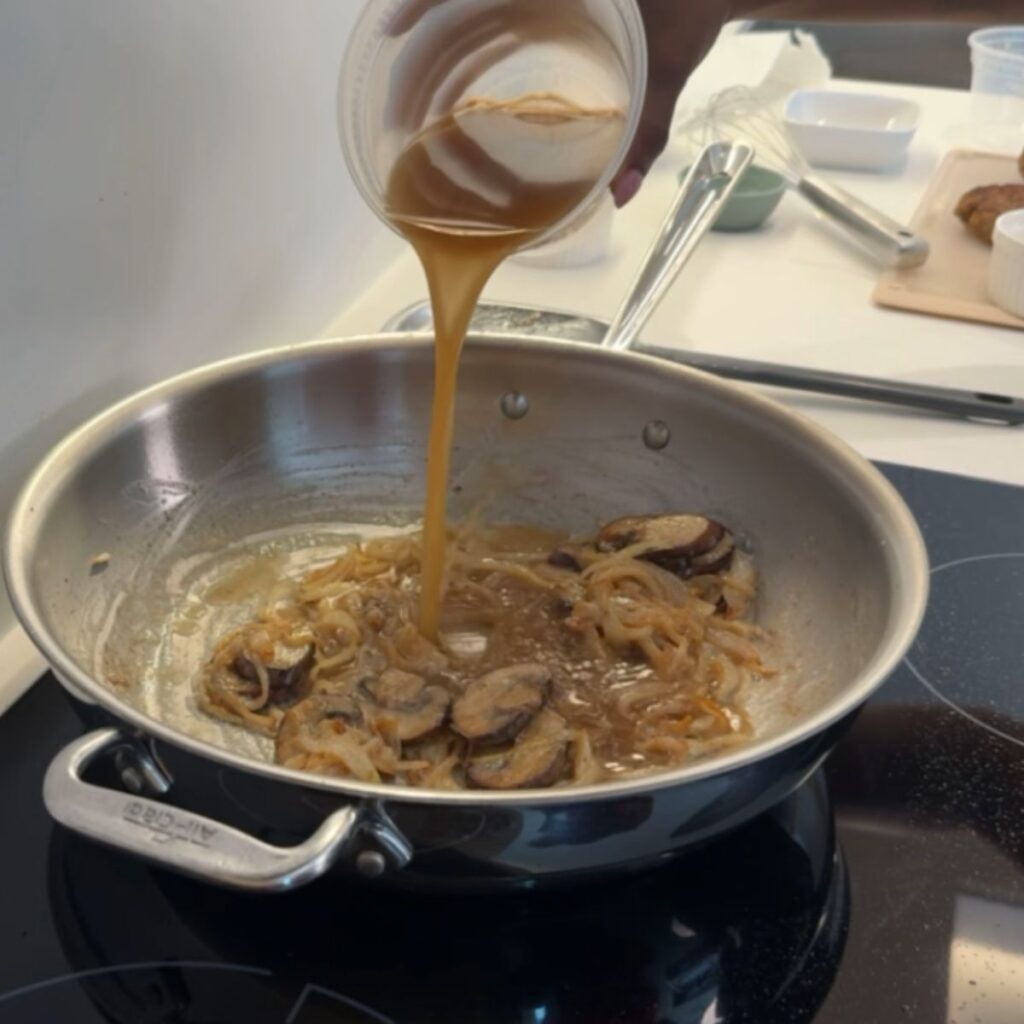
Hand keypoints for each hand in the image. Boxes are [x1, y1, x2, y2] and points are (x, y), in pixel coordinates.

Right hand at [386, 0, 738, 206]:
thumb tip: (621, 196)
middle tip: (396, 61)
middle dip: (421, 15)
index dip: (418, 0)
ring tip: (417, 59)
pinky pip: (500, 0)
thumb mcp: (668, 69)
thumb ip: (646, 133)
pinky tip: (464, 42)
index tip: (389, 34)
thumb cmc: (697, 5)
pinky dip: (476, 13)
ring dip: (443, 14)